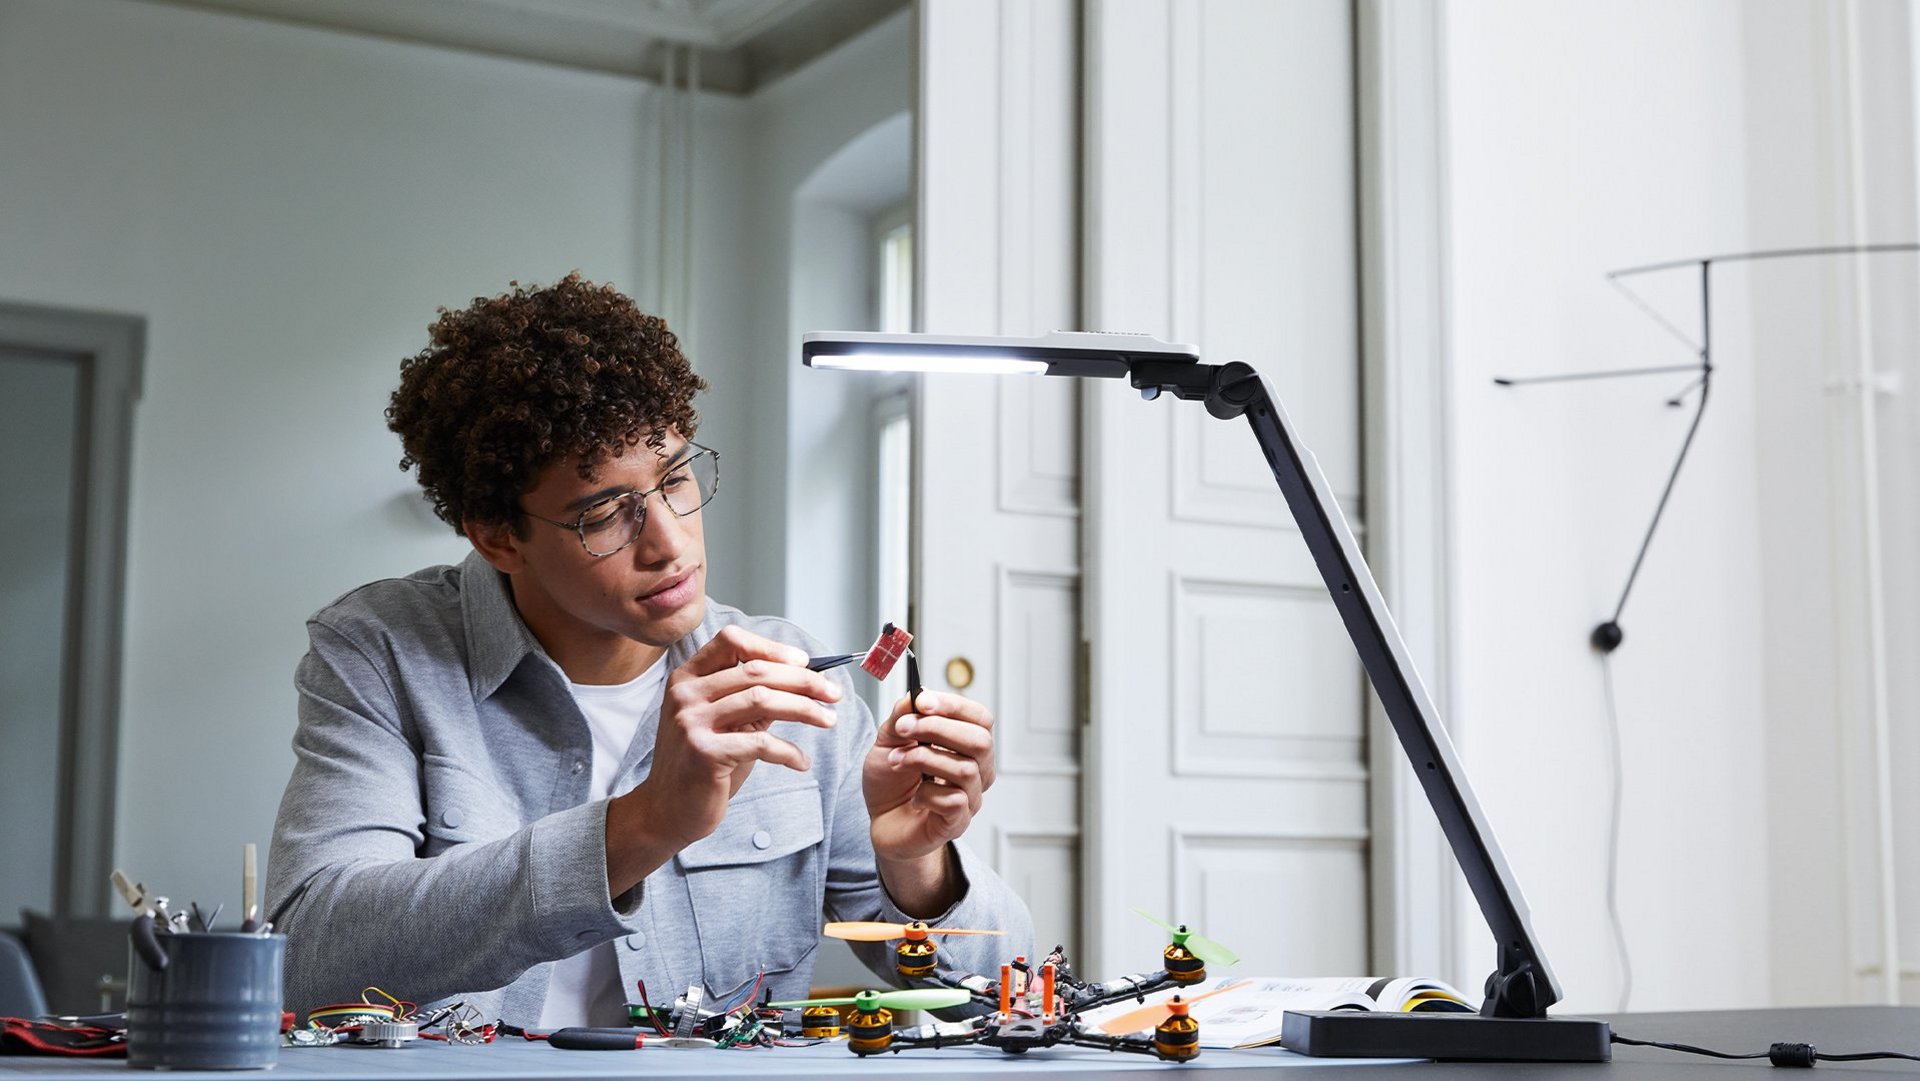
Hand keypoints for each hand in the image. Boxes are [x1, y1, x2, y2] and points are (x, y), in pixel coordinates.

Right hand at [617, 627, 840, 856]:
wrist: (667, 810)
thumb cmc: (703, 763)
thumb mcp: (724, 722)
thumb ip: (752, 698)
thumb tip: (806, 679)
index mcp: (687, 678)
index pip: (732, 641)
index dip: (772, 647)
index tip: (805, 662)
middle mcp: (685, 694)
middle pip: (756, 671)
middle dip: (804, 680)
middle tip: (833, 694)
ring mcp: (691, 722)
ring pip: (762, 700)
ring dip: (805, 709)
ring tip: (829, 720)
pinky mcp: (704, 753)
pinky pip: (761, 744)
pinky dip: (789, 752)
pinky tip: (801, 762)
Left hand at [863, 690, 996, 864]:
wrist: (881, 822)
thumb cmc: (892, 781)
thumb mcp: (889, 740)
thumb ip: (902, 716)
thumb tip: (918, 694)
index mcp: (966, 745)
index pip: (980, 718)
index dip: (954, 705)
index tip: (922, 701)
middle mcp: (977, 770)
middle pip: (980, 741)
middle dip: (938, 728)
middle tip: (903, 730)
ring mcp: (970, 798)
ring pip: (965, 769)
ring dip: (923, 759)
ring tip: (897, 761)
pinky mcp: (957, 823)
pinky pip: (953, 801)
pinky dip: (926, 793)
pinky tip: (915, 796)